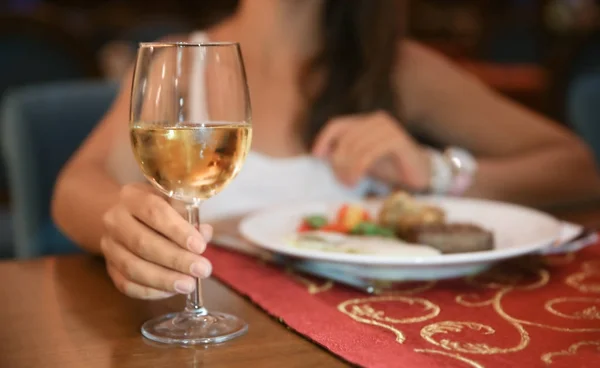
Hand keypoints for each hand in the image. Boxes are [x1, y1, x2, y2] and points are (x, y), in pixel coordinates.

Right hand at [101, 183, 212, 299]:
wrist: (125, 218)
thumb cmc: (157, 209)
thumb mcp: (172, 203)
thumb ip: (189, 216)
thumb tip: (204, 234)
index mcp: (132, 196)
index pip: (154, 212)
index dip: (178, 231)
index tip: (200, 246)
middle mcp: (115, 220)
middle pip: (143, 243)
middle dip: (176, 259)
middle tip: (202, 270)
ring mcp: (109, 246)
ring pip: (133, 267)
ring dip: (164, 279)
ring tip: (190, 285)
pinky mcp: (109, 267)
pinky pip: (127, 285)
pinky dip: (151, 291)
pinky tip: (172, 291)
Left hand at [312, 110, 430, 188]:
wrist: (421, 175)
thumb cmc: (390, 168)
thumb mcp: (362, 159)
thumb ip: (345, 154)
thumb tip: (320, 155)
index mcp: (366, 121)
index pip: (337, 125)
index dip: (323, 139)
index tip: (317, 157)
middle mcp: (376, 120)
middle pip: (345, 138)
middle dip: (337, 161)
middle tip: (340, 180)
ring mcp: (388, 128)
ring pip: (355, 147)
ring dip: (347, 168)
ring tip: (349, 182)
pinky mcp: (396, 140)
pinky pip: (368, 154)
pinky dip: (358, 168)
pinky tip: (356, 179)